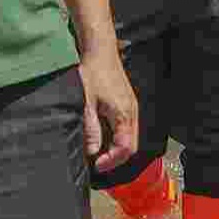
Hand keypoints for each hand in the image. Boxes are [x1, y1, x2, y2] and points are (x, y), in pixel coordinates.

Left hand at [80, 52, 139, 172]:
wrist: (101, 52)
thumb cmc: (93, 74)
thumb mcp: (86, 103)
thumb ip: (91, 129)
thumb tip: (92, 152)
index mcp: (124, 114)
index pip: (125, 148)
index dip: (111, 161)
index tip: (96, 165)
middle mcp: (132, 113)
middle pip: (132, 146)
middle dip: (116, 159)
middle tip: (98, 164)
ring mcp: (132, 108)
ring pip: (131, 138)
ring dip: (117, 149)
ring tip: (100, 154)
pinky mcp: (128, 105)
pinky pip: (128, 129)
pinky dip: (118, 139)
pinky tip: (104, 138)